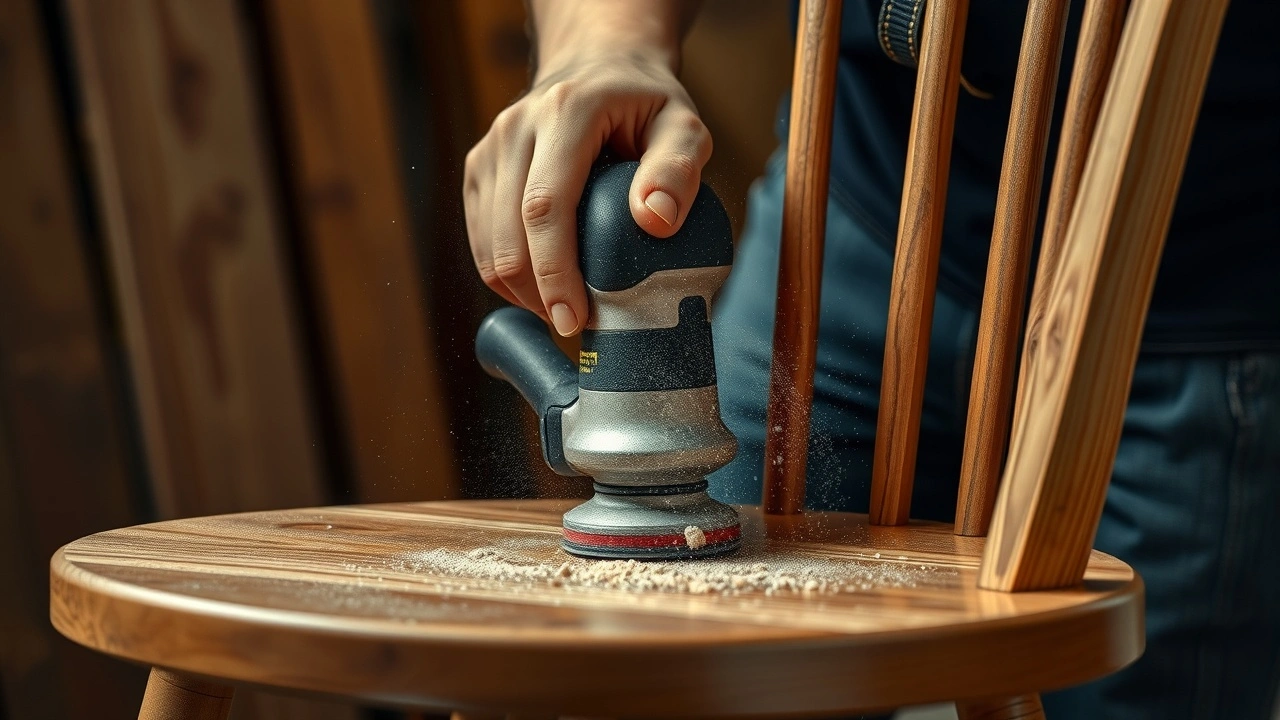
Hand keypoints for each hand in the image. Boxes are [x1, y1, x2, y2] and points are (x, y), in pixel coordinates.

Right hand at [463, 47, 711, 336]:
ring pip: (488, 245)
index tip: (575, 318)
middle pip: (508, 234)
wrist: (598, 65)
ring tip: (563, 309)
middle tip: (576, 325)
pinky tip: (542, 289)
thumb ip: (678, 169)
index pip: (545, 206)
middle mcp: (515, 127)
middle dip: (537, 294)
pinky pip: (481, 241)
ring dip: (521, 292)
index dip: (554, 271)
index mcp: (565, 112)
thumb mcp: (683, 126)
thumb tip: (655, 221)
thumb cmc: (646, 104)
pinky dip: (507, 276)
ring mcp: (489, 148)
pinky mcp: (478, 169)